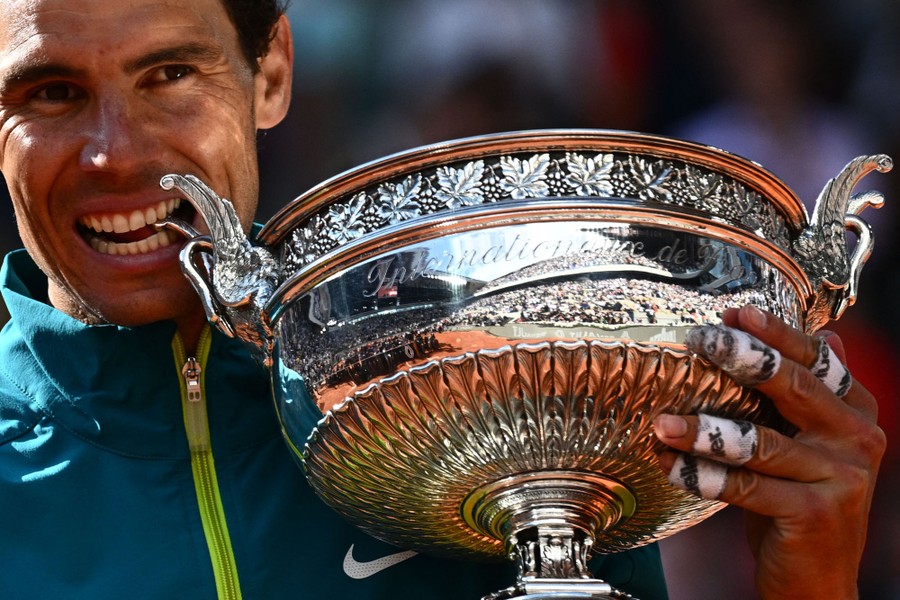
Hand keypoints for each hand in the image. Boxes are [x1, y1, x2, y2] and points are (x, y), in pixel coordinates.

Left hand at [653, 304, 885, 598]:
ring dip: (702, 431)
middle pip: (793, 387)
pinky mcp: (815, 512)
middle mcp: (857, 437)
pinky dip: (702, 475)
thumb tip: (825, 334)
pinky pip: (746, 486)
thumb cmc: (799, 498)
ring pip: (760, 441)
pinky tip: (668, 464)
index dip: (774, 334)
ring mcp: (841, 476)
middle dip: (741, 359)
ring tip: (661, 422)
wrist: (816, 577)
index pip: (815, 360)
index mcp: (856, 410)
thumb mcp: (808, 441)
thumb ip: (809, 394)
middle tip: (697, 341)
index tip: (732, 314)